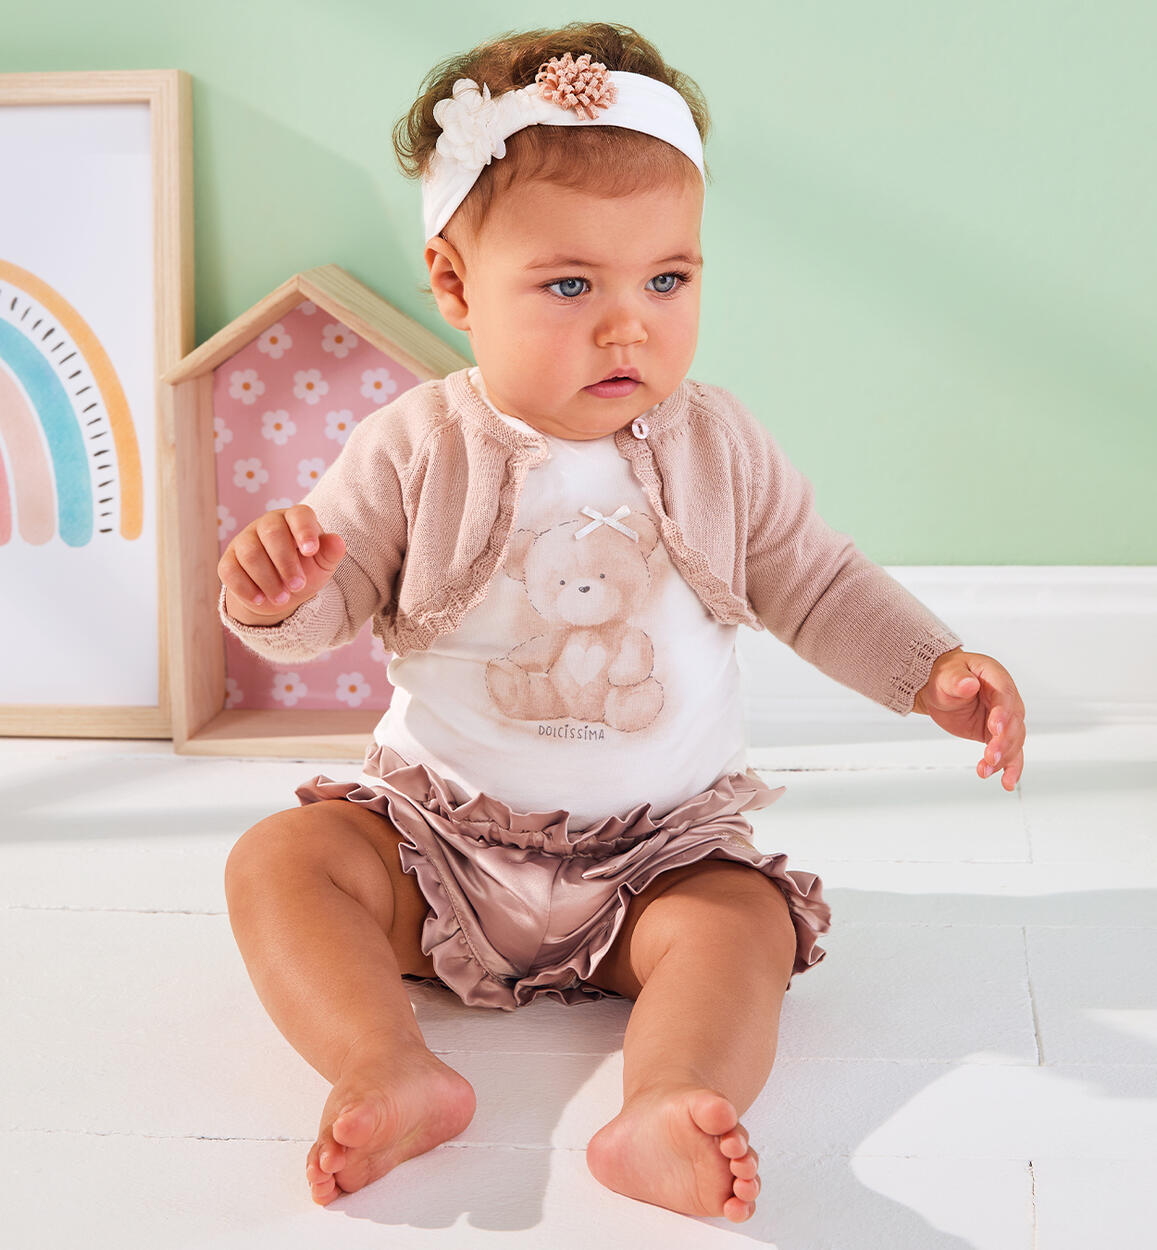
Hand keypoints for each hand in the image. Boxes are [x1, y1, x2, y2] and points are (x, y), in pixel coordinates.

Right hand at [218, 505, 345, 625]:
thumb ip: (330, 552)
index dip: (304, 531)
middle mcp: (267, 524)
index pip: (299, 515)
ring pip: (250, 553)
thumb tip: (337, 541)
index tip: (311, 551)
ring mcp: (244, 540)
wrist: (281, 592)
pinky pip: (230, 570)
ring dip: (267, 579)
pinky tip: (260, 599)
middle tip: (298, 586)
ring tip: (282, 599)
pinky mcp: (229, 560)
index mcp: (294, 519)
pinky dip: (245, 587)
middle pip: (272, 533)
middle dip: (286, 562)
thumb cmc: (306, 570)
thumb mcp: (322, 565)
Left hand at [912, 648, 1025, 790]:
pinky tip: (1007, 782)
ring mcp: (1005, 719)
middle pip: (1014, 723)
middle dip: (1003, 742)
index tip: (995, 728)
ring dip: (1003, 758)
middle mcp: (1006, 699)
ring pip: (1013, 741)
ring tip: (986, 771)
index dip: (1003, 713)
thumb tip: (968, 684)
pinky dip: (1010, 768)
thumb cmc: (945, 676)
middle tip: (990, 757)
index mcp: (996, 678)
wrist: (940, 689)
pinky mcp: (998, 735)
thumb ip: (957, 680)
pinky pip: (1010, 753)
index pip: (1005, 696)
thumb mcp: (946, 676)